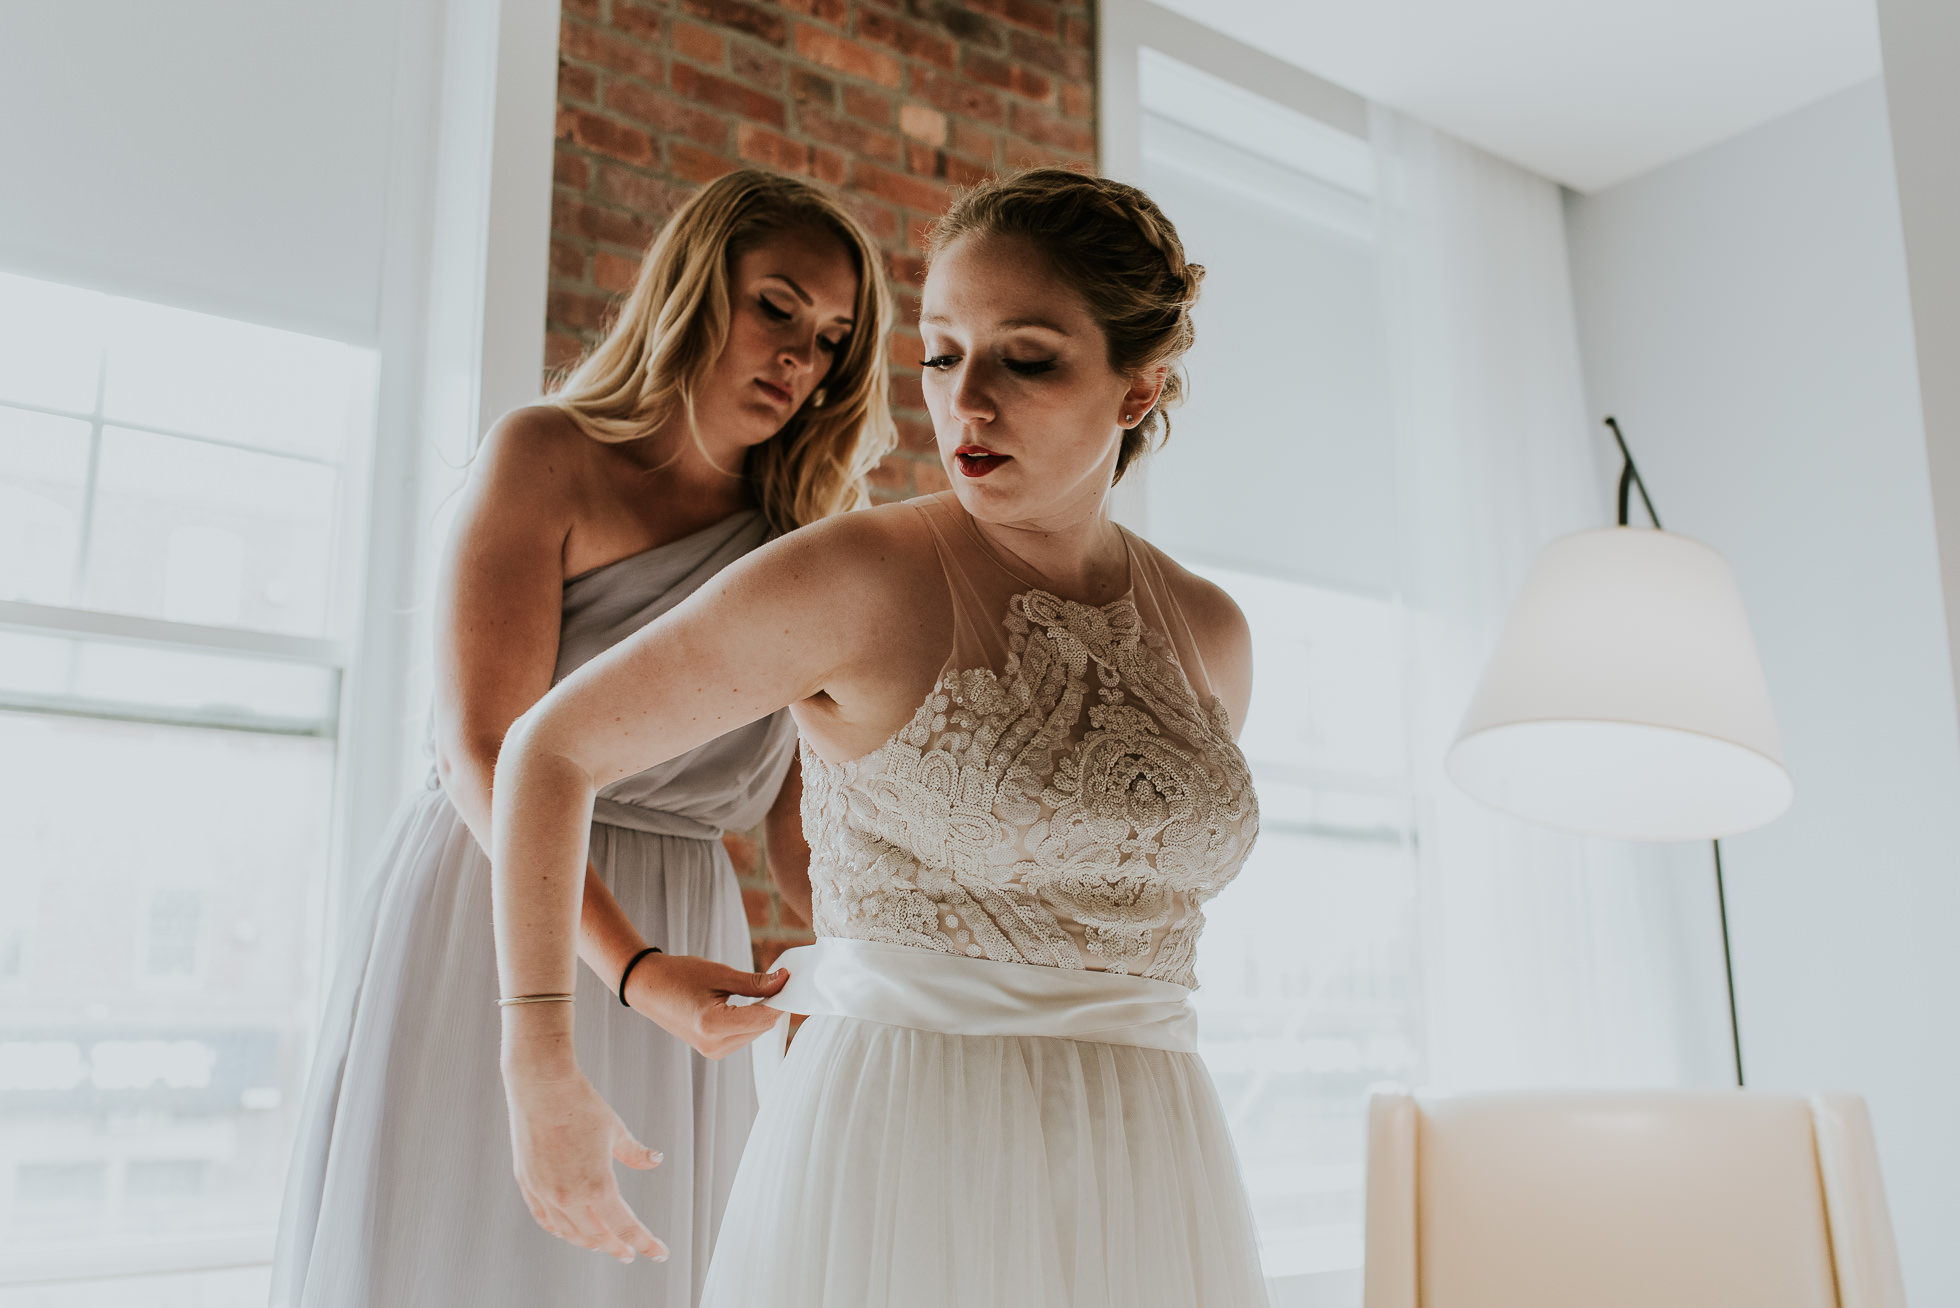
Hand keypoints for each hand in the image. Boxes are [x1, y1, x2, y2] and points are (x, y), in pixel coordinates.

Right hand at [503, 1063, 668, 1262]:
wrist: (541, 1087)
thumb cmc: (579, 1105)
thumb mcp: (615, 1131)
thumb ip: (635, 1153)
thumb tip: (654, 1161)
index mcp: (597, 1186)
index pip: (625, 1228)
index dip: (645, 1243)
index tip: (657, 1252)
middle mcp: (569, 1197)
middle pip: (598, 1236)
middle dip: (617, 1246)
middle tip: (630, 1251)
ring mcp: (546, 1193)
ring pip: (570, 1233)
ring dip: (590, 1242)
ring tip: (604, 1243)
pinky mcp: (528, 1184)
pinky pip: (546, 1220)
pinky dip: (561, 1231)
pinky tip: (569, 1231)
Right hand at [625, 954, 787, 1058]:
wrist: (647, 986)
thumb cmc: (679, 975)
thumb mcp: (720, 974)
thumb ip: (755, 982)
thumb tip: (784, 981)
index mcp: (713, 1025)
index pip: (764, 1018)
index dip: (781, 999)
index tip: (789, 980)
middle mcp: (713, 1045)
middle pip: (761, 1027)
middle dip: (772, 1005)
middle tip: (775, 980)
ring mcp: (712, 1051)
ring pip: (754, 1033)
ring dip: (761, 1013)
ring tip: (755, 989)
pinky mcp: (711, 1050)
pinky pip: (742, 1036)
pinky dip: (749, 1020)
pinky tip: (744, 1003)